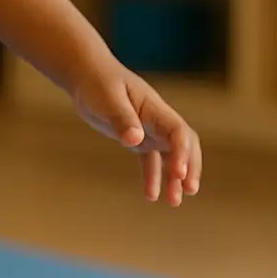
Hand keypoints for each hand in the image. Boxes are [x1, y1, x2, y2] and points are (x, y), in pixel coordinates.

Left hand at [71, 57, 201, 206]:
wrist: (87, 75)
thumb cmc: (98, 83)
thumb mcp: (107, 99)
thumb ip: (122, 119)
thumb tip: (135, 140)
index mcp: (154, 108)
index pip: (178, 131)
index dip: (182, 151)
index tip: (179, 172)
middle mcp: (157, 120)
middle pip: (183, 145)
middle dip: (189, 166)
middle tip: (189, 189)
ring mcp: (149, 130)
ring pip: (169, 156)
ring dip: (174, 178)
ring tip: (174, 202)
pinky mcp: (137, 139)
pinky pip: (150, 161)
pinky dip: (153, 177)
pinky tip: (151, 196)